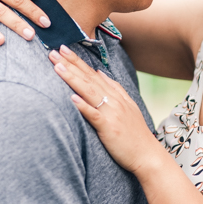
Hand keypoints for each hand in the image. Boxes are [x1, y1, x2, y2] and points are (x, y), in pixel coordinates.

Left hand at [49, 45, 165, 174]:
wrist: (147, 155)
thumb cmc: (134, 134)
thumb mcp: (127, 106)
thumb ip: (114, 88)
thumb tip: (99, 72)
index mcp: (116, 95)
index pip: (93, 73)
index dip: (78, 61)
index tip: (64, 48)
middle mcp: (114, 100)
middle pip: (89, 78)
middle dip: (71, 64)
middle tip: (55, 51)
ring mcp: (112, 113)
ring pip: (89, 92)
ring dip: (73, 78)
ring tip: (57, 67)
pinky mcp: (109, 128)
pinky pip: (94, 115)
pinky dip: (83, 106)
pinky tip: (71, 98)